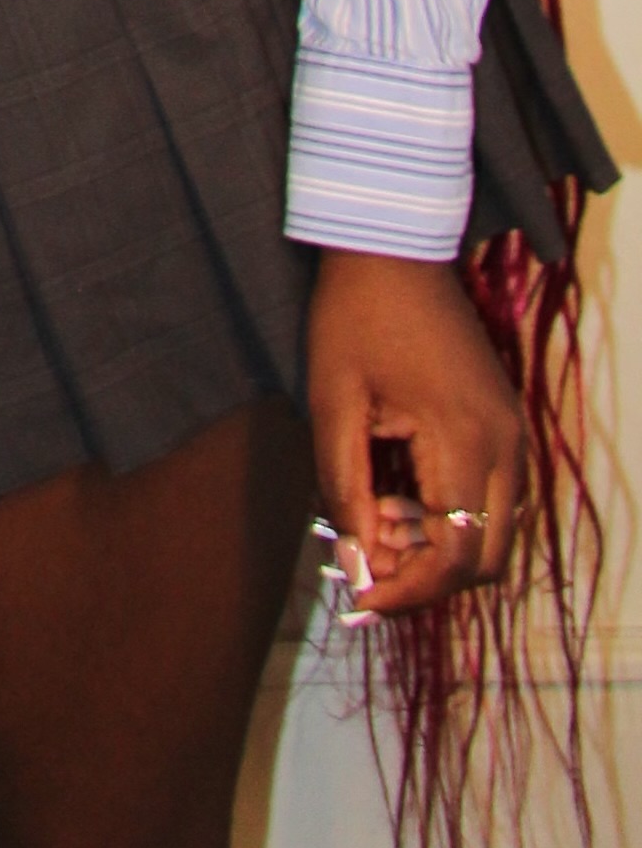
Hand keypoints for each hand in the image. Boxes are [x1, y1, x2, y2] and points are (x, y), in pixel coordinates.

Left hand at [306, 250, 521, 623]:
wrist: (393, 247)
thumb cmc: (354, 317)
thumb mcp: (334, 403)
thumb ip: (346, 490)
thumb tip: (360, 566)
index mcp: (466, 440)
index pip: (456, 555)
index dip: (410, 591)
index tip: (361, 600)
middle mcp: (506, 445)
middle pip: (487, 558)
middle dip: (428, 579)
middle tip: (367, 569)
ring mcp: (514, 433)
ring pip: (496, 534)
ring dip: (442, 550)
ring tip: (377, 527)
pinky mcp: (506, 422)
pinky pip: (495, 499)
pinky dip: (455, 519)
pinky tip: (402, 501)